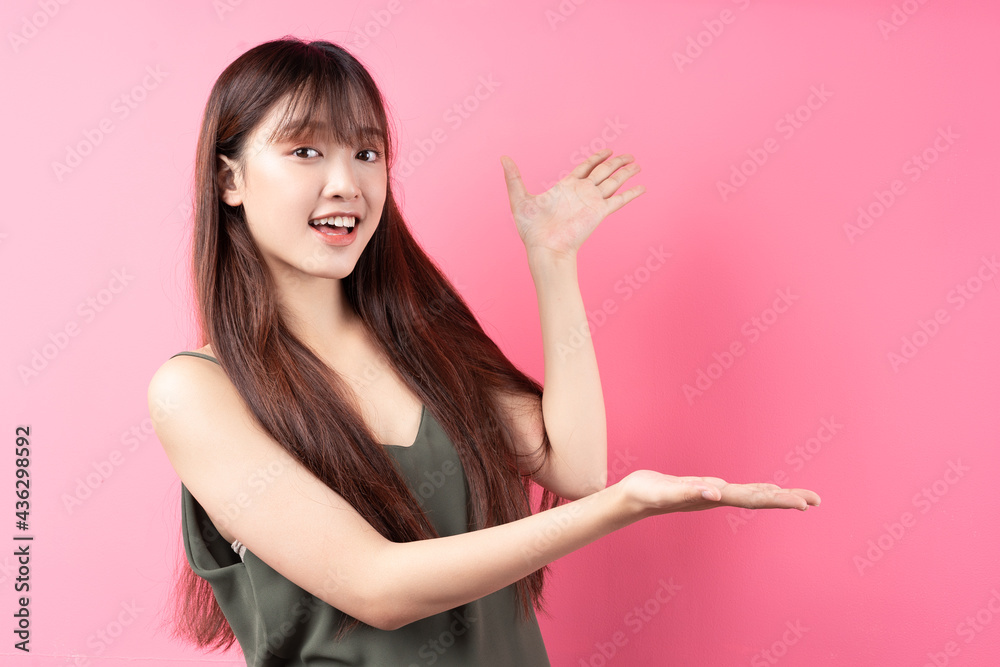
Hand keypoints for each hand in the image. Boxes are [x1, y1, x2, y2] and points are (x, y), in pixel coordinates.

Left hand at [500, 149, 645, 259]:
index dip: (597, 157)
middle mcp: (582, 193)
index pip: (586, 167)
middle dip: (616, 162)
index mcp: (566, 187)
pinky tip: (642, 187)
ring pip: (613, 182)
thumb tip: (503, 158)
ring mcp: (592, 202)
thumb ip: (514, 178)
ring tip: (638, 164)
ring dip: (626, 173)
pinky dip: (631, 193)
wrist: (544, 248)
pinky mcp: (599, 212)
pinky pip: (619, 200)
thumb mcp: (519, 198)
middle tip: (630, 155)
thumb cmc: (531, 230)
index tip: (608, 150)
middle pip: (604, 172)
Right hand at [618, 470, 820, 518]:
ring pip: (750, 495)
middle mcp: (717, 498)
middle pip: (758, 498)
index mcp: (713, 497)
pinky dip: (755, 491)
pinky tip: (765, 492)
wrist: (632, 497)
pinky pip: (737, 490)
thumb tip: (717, 492)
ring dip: (775, 496)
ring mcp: (712, 494)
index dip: (779, 500)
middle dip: (786, 499)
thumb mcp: (666, 490)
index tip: (803, 504)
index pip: (753, 499)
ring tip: (800, 499)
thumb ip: (688, 490)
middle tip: (817, 500)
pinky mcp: (706, 489)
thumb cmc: (646, 493)